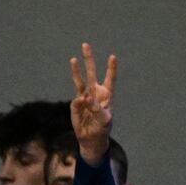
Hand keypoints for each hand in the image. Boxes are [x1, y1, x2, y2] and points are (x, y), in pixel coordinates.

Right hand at [68, 42, 116, 165]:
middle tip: (85, 45)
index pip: (110, 78)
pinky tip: (83, 106)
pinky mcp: (76, 105)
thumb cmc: (102, 128)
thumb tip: (85, 97)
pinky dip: (79, 103)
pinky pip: (76, 100)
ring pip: (80, 80)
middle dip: (89, 59)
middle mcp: (95, 92)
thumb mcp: (104, 119)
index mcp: (106, 94)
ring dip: (76, 70)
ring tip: (73, 59)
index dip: (111, 68)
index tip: (112, 57)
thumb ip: (97, 108)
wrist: (91, 138)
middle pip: (92, 72)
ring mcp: (84, 97)